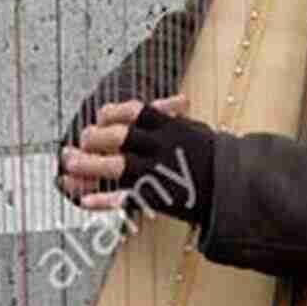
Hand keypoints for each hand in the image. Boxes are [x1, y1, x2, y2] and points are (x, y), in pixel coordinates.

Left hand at [60, 96, 215, 227]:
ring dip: (88, 165)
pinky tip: (84, 201)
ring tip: (67, 166)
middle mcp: (162, 147)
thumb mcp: (202, 133)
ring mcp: (159, 173)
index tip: (100, 116)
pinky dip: (104, 200)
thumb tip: (177, 104)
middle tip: (79, 142)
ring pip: (116, 165)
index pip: (135, 112)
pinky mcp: (160, 197)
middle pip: (120, 136)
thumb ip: (182, 120)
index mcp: (172, 128)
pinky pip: (126, 198)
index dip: (113, 113)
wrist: (239, 190)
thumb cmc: (220, 161)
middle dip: (94, 137)